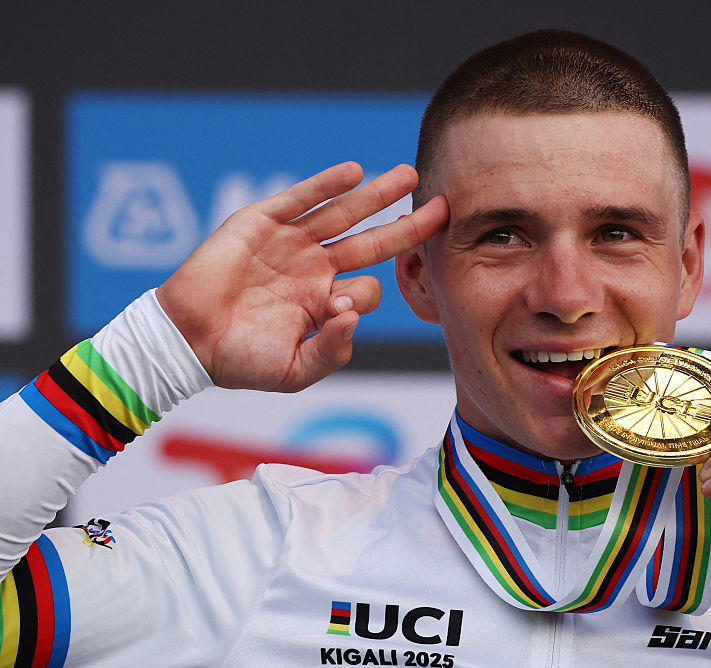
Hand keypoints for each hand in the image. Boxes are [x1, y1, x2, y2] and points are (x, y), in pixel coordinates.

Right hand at [156, 162, 448, 391]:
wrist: (185, 342)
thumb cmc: (239, 360)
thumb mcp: (295, 370)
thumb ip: (333, 350)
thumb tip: (354, 316)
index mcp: (323, 301)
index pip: (367, 290)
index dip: (363, 298)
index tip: (338, 313)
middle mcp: (314, 268)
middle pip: (372, 242)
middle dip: (408, 226)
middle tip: (443, 209)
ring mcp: (290, 243)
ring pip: (343, 213)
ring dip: (376, 193)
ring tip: (409, 175)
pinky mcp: (260, 223)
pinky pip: (299, 199)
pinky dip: (325, 184)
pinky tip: (354, 172)